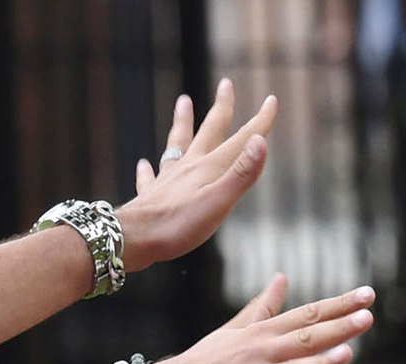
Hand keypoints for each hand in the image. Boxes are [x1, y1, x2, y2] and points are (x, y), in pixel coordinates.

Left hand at [117, 81, 275, 272]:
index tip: (271, 101)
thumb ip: (240, 174)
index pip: (240, 141)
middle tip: (226, 85)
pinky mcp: (151, 196)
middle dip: (221, 108)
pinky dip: (148, 169)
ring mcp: (168, 179)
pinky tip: (144, 163)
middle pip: (208, 131)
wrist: (134, 238)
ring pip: (177, 143)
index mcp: (208, 168)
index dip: (259, 122)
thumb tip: (260, 141)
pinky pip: (150, 177)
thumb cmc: (177, 225)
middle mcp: (188, 167)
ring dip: (183, 122)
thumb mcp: (218, 202)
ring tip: (183, 102)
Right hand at [148, 276, 373, 363]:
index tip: (367, 295)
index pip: (306, 316)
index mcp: (260, 335)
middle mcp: (258, 355)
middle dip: (336, 328)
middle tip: (367, 317)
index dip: (338, 306)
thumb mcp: (234, 330)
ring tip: (347, 355)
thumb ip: (263, 306)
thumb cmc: (202, 363)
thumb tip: (282, 277)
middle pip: (303, 340)